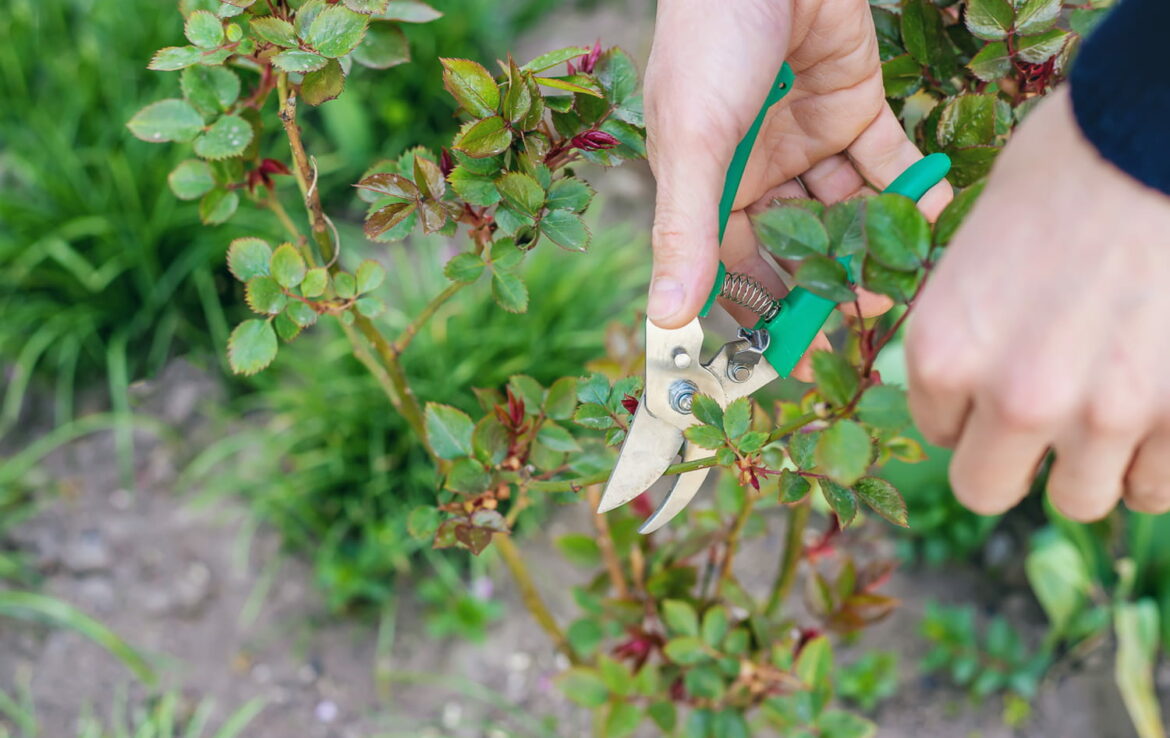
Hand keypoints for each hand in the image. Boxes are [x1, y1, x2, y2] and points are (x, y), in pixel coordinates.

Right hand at [643, 0, 952, 364]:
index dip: (759, 308)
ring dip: (868, 241)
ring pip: (842, 208)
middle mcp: (755, 167)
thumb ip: (685, 230)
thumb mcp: (692, 141)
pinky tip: (929, 216)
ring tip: (897, 278)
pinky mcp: (853, 106)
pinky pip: (884, 160)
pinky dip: (907, 186)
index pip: (732, 263)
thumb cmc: (711, 42)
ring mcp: (806, 138)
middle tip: (858, 322)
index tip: (789, 357)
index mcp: (705, 182)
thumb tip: (665, 319)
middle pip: (792, 242)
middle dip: (823, 280)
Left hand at [907, 87, 1169, 520]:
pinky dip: (1158, 458)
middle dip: (1013, 459)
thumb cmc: (1070, 164)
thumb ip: (972, 330)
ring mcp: (1107, 416)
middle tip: (1048, 416)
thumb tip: (975, 380)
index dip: (970, 405)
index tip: (1003, 371)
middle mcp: (1014, 398)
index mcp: (944, 351)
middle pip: (988, 489)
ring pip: (1082, 497)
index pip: (939, 431)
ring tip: (1116, 399)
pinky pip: (1161, 487)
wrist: (1159, 135)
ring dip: (1092, 462)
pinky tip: (1160, 402)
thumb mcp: (980, 246)